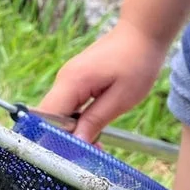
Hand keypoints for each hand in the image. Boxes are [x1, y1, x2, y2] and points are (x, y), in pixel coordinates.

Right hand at [41, 20, 168, 144]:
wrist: (142, 32)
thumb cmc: (137, 62)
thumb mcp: (121, 98)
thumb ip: (95, 120)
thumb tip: (76, 143)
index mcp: (72, 82)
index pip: (46, 117)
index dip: (53, 139)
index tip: (73, 157)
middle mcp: (64, 79)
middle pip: (49, 117)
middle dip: (64, 139)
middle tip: (90, 154)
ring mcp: (68, 79)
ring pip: (58, 113)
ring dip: (72, 131)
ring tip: (97, 145)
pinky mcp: (76, 80)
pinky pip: (68, 106)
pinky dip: (77, 121)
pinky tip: (94, 129)